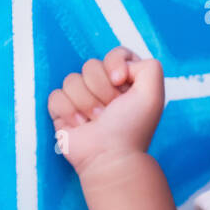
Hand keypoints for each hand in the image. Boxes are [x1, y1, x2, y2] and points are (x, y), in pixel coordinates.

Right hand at [48, 46, 164, 175]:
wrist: (109, 156)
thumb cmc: (131, 126)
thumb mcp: (153, 94)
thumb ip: (149, 66)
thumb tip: (119, 66)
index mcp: (127, 81)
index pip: (116, 53)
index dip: (115, 64)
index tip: (119, 82)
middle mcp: (105, 87)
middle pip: (91, 65)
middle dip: (100, 89)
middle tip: (110, 110)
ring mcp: (82, 98)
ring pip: (71, 80)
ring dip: (85, 103)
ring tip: (96, 120)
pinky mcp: (63, 110)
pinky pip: (55, 96)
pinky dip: (68, 112)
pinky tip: (80, 125)